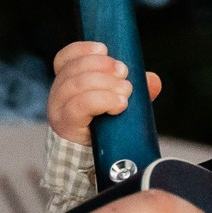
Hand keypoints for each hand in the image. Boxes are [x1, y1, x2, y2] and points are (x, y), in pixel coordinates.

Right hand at [47, 40, 162, 143]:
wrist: (98, 163)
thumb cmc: (107, 130)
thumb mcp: (121, 105)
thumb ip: (135, 90)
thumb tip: (152, 80)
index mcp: (67, 84)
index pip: (65, 59)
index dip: (82, 50)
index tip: (104, 49)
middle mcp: (58, 94)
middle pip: (73, 69)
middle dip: (102, 66)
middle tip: (124, 73)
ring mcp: (59, 109)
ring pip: (76, 85)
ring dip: (106, 83)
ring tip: (126, 92)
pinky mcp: (65, 125)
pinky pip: (80, 105)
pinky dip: (103, 100)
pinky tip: (120, 105)